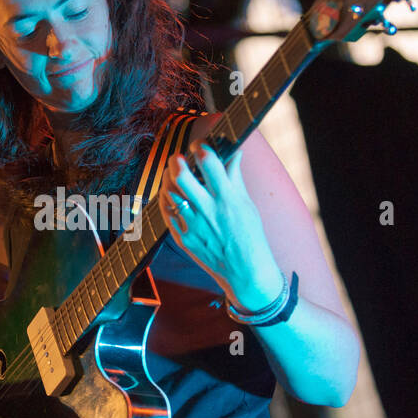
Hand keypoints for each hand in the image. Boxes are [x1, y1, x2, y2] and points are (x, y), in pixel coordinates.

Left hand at [159, 142, 281, 309]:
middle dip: (176, 162)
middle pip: (182, 177)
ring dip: (168, 179)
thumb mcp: (247, 205)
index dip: (200, 148)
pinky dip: (167, 200)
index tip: (197, 145)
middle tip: (176, 157)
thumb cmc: (250, 236)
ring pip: (170, 194)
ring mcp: (194, 226)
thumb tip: (235, 154)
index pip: (210, 164)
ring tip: (171, 174)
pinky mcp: (184, 238)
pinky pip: (168, 213)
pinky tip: (169, 194)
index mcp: (228, 199)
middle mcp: (209, 211)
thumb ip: (235, 179)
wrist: (245, 272)